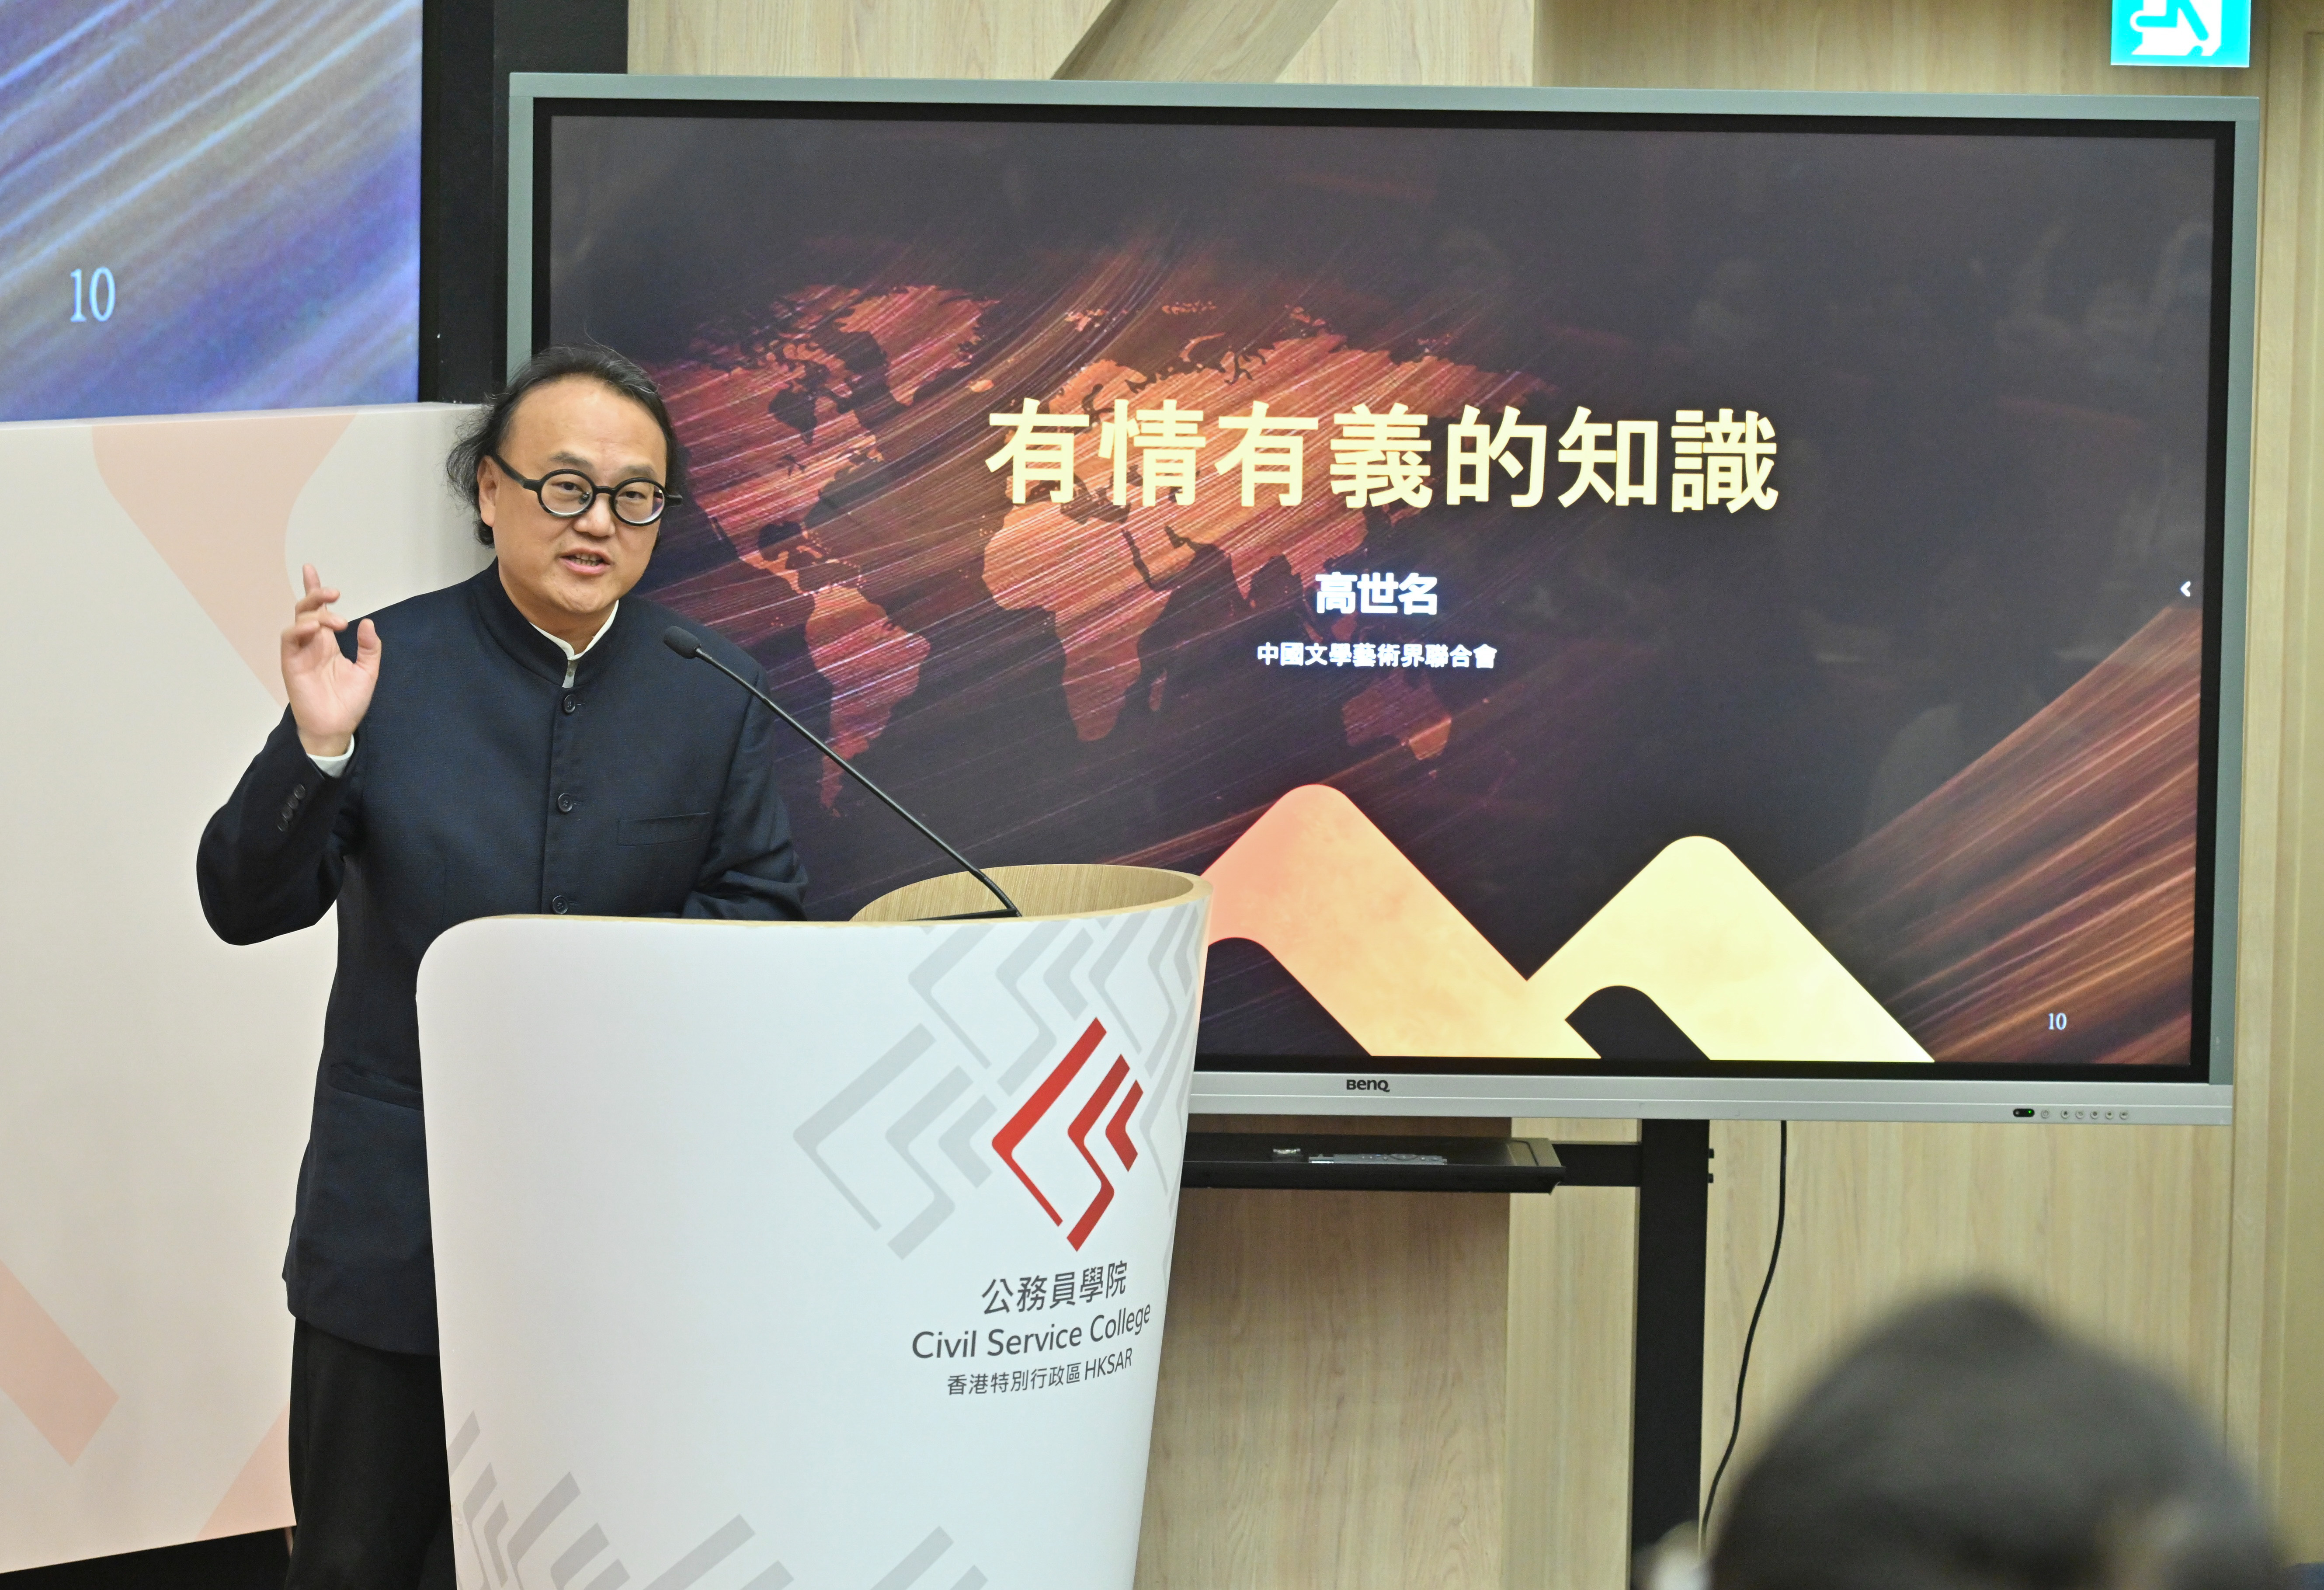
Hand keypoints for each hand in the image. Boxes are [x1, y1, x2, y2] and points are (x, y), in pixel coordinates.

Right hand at [281, 565, 379, 756]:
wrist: (337, 728)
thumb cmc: (349, 702)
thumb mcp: (368, 672)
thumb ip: (370, 648)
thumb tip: (368, 623)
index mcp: (328, 644)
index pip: (319, 611)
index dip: (314, 590)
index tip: (310, 569)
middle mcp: (312, 644)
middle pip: (306, 610)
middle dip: (316, 595)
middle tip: (335, 593)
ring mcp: (299, 652)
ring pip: (298, 619)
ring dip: (315, 612)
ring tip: (337, 621)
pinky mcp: (290, 663)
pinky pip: (289, 638)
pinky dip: (300, 628)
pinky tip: (315, 627)